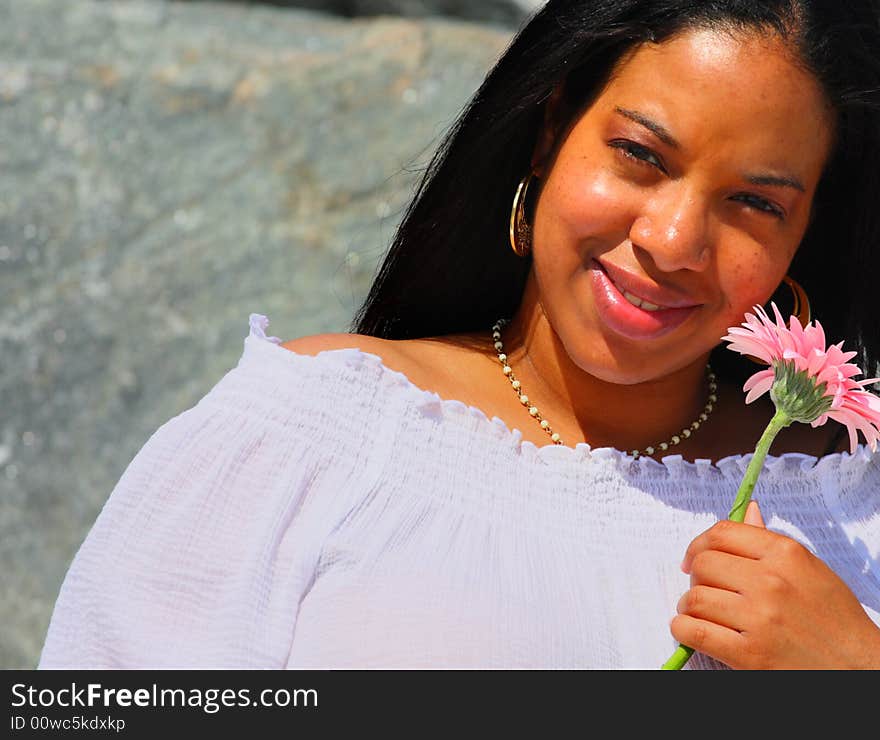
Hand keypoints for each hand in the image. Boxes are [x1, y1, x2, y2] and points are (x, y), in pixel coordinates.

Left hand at [670, 501, 879, 668]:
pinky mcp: (750, 655)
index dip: (698, 544)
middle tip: (704, 589)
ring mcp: (759, 619)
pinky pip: (694, 632)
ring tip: (699, 613)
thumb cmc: (834, 617)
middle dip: (696, 577)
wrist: (858, 666)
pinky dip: (683, 630)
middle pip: (704, 564)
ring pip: (695, 598)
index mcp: (785, 554)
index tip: (694, 558)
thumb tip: (748, 510)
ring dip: (688, 606)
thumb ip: (770, 542)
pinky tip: (691, 630)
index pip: (721, 533)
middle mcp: (770, 582)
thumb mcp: (810, 569)